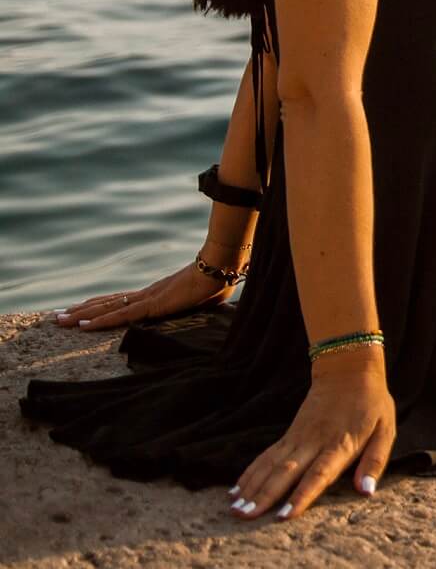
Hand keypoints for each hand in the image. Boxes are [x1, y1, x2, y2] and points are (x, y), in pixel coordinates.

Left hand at [54, 258, 238, 330]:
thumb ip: (195, 304)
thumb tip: (203, 305)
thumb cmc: (218, 280)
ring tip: (60, 320)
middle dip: (81, 311)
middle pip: (107, 303)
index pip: (120, 301)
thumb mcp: (202, 298)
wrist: (223, 266)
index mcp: (156, 294)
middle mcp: (146, 295)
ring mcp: (148, 298)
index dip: (99, 306)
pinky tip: (84, 325)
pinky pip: (122, 315)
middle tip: (57, 316)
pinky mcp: (153, 304)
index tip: (81, 311)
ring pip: (108, 308)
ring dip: (82, 315)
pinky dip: (101, 321)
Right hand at [229, 352, 395, 520]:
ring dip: (253, 487)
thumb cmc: (371, 402)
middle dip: (266, 496)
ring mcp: (299, 437)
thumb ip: (375, 461)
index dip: (302, 495)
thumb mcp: (385, 428)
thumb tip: (366, 492)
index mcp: (340, 444)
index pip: (319, 474)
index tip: (284, 515)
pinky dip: (252, 472)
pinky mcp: (290, 433)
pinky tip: (236, 489)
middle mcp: (315, 442)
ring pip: (272, 465)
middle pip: (287, 472)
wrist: (348, 367)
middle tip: (246, 517)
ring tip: (235, 509)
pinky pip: (268, 455)